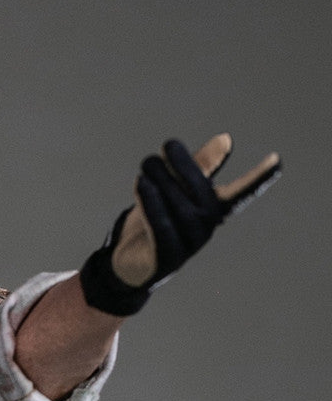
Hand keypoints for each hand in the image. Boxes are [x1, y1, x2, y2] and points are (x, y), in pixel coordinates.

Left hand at [79, 133, 281, 315]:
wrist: (125, 261)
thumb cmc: (155, 217)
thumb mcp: (174, 187)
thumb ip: (199, 166)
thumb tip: (226, 139)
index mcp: (213, 209)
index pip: (241, 193)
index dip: (257, 179)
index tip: (276, 160)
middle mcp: (206, 228)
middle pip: (202, 192)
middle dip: (184, 164)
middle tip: (167, 145)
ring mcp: (188, 246)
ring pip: (180, 208)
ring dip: (161, 181)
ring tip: (147, 166)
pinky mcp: (166, 258)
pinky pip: (161, 228)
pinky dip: (152, 204)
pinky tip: (141, 183)